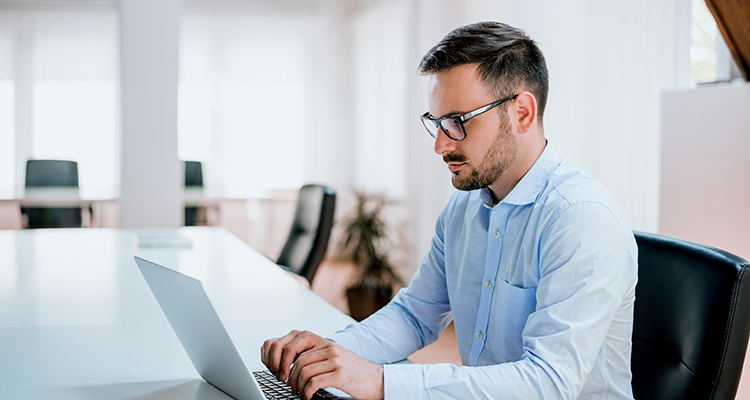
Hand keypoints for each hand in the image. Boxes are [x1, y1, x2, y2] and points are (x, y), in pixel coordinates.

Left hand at [261, 330, 383, 399]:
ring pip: (305, 372)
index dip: (290, 366)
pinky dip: (307, 392)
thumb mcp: (338, 359)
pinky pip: (314, 383)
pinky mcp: (340, 375)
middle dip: (292, 378)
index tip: (288, 377)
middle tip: (292, 388)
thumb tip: (299, 367)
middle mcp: (331, 350)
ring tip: (301, 393)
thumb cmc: (357, 373)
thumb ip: (321, 358)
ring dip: (299, 386)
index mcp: (328, 345)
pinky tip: (309, 396)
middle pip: (300, 362)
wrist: (378, 380)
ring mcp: (336, 362)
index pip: (300, 352)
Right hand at [261, 330, 329, 381]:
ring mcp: (286, 337)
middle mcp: (294, 335)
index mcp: (305, 337)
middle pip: (276, 346)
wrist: (324, 351)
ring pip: (269, 345)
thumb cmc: (323, 356)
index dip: (284, 364)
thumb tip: (300, 376)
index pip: (289, 349)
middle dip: (275, 364)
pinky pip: (266, 346)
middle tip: (280, 377)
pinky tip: (274, 367)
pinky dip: (267, 358)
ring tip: (277, 373)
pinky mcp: (280, 341)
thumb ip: (310, 364)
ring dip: (270, 361)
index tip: (285, 377)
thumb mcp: (321, 360)